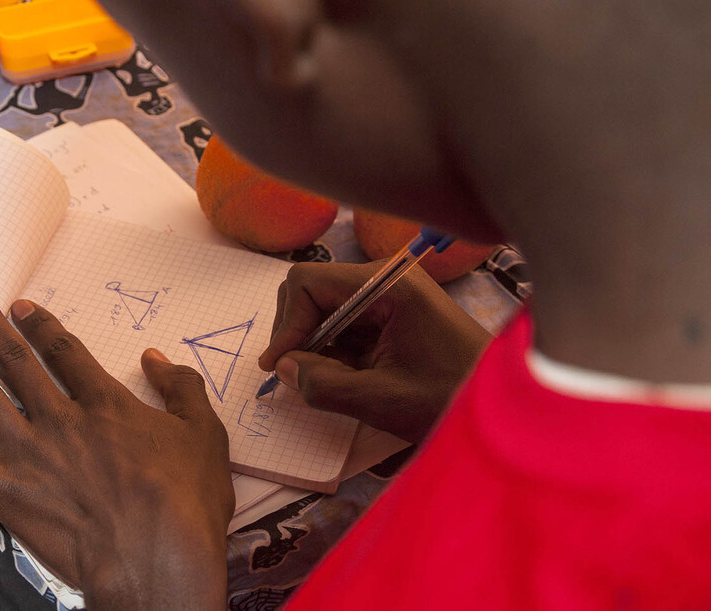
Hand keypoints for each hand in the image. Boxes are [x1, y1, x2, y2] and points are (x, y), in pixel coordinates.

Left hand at [0, 272, 233, 609]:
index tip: (17, 303)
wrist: (158, 561)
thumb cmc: (187, 504)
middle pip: (11, 356)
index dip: (38, 324)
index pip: (62, 351)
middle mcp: (57, 417)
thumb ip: (182, 390)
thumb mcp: (205, 437)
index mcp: (104, 403)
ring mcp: (24, 451)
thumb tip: (158, 357)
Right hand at [258, 262, 491, 442]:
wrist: (508, 406)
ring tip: (326, 382)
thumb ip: (323, 384)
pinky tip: (345, 378)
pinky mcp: (394, 312)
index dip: (285, 324)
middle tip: (297, 375)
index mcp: (386, 285)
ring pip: (326, 310)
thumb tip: (282, 368)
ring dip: (316, 345)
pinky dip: (334, 350)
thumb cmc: (452, 398)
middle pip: (313, 291)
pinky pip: (346, 323)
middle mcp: (386, 279)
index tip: (278, 367)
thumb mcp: (381, 399)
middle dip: (297, 333)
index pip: (306, 283)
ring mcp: (391, 294)